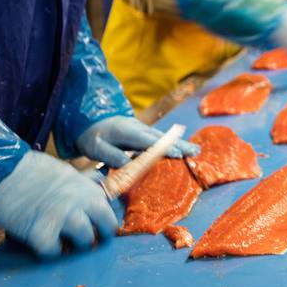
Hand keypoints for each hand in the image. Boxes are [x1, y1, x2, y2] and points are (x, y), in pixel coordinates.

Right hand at [0, 151, 116, 258]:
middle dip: (99, 236)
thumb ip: (84, 181)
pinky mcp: (41, 233)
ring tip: (63, 239)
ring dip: (76, 244)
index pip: (110, 212)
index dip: (105, 222)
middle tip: (87, 240)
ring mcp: (62, 217)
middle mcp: (81, 201)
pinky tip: (43, 241)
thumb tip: (99, 183)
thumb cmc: (29, 170)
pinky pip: (54, 251)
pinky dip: (49, 250)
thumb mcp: (66, 171)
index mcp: (88, 188)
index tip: (98, 228)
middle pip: (107, 227)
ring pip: (85, 240)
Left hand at [76, 116, 199, 167]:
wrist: (90, 121)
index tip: (178, 154)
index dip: (163, 148)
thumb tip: (129, 165)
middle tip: (195, 152)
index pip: (148, 141)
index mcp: (126, 131)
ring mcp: (142, 129)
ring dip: (181, 144)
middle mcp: (138, 128)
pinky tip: (185, 148)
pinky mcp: (144, 133)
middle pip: (161, 137)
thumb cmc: (92, 137)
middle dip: (179, 145)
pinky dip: (174, 143)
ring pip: (164, 137)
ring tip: (196, 150)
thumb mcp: (95, 149)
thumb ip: (112, 156)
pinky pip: (161, 139)